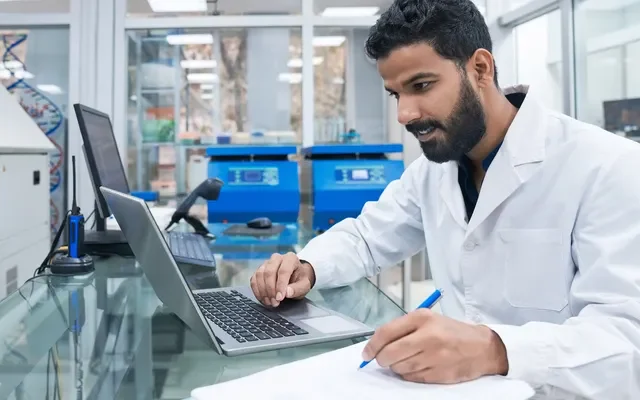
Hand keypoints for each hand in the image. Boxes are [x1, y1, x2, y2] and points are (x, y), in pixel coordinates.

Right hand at [249, 252, 315, 306]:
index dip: (281, 285)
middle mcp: (277, 258)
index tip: (280, 298)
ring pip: (260, 275)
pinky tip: (263, 298)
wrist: (295, 277)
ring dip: (263, 291)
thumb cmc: (299, 280)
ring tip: (270, 302)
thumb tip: (287, 292)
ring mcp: (266, 263)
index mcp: (290, 258)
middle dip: (270, 289)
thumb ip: (297, 289)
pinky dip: (257, 291)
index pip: (283, 270)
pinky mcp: (259, 270)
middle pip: (269, 272)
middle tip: (275, 302)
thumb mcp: (304, 285)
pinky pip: (253, 279)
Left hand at [362, 309, 507, 383]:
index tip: (366, 353)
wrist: (482, 347)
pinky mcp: (438, 373)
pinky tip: (419, 366)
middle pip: (389, 354)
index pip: (386, 333)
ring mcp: (433, 357)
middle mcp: (427, 336)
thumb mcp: (428, 320)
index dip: (372, 345)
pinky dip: (409, 374)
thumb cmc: (451, 332)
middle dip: (382, 359)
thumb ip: (403, 329)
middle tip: (383, 359)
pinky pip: (411, 377)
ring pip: (398, 368)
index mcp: (422, 318)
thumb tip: (376, 344)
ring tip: (408, 359)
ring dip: (397, 367)